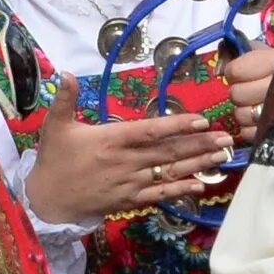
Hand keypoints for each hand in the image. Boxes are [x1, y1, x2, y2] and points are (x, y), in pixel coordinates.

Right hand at [24, 82, 233, 221]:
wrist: (48, 200)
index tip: (201, 121)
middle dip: (199, 144)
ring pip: (170, 172)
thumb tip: (64, 72)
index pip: (150, 131)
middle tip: (226, 138)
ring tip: (221, 156)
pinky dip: (181, 190)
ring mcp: (131, 182)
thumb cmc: (55, 159)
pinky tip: (201, 185)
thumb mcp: (56, 126)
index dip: (177, 126)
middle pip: (169, 152)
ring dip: (198, 164)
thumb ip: (65, 99)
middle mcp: (126, 161)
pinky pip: (161, 195)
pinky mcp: (131, 200)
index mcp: (112, 140)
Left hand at [223, 42, 273, 144]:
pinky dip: (250, 128)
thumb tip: (219, 68)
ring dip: (244, 111)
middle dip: (240, 93)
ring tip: (256, 106)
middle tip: (250, 91)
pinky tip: (260, 120)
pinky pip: (248, 133)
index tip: (242, 72)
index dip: (234, 72)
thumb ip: (238, 50)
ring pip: (241, 115)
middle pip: (237, 94)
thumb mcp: (266, 51)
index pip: (236, 71)